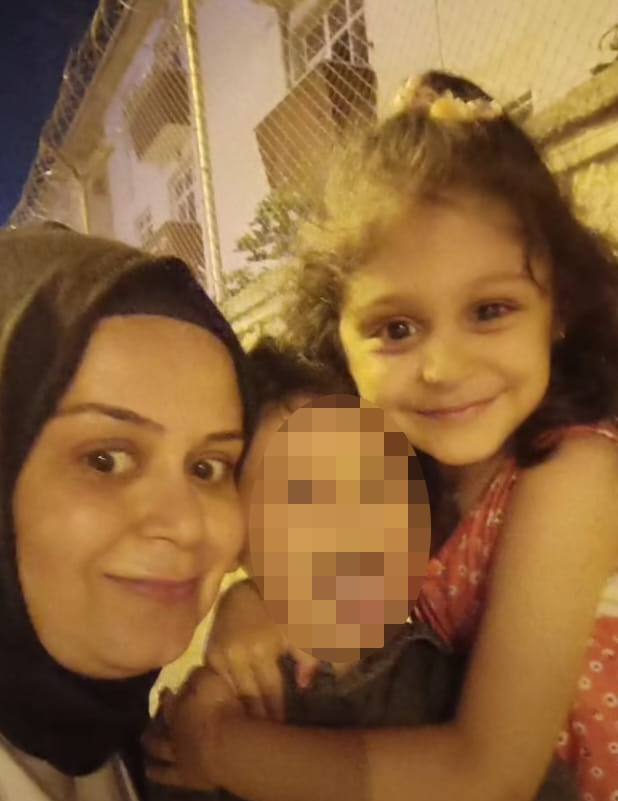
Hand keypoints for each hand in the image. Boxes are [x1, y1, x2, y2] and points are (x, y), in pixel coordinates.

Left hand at [145, 668, 243, 789]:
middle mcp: (174, 727)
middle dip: (157, 715)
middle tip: (154, 714)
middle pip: (163, 720)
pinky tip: (149, 771)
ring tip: (145, 740)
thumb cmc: (220, 708)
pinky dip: (158, 772)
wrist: (226, 746)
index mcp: (180, 704)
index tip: (167, 690)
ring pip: (159, 747)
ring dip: (152, 743)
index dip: (168, 694)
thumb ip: (198, 675)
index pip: (170, 698)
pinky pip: (167, 774)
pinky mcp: (184, 774)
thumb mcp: (210, 680)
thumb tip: (191, 672)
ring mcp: (176, 751)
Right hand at [206, 578, 318, 720]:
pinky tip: (233, 706)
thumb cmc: (282, 605)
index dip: (278, 715)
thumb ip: (308, 655)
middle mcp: (236, 656)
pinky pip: (216, 682)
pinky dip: (225, 694)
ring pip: (230, 694)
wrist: (253, 585)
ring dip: (241, 709)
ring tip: (250, 727)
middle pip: (249, 699)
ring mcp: (219, 654)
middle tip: (267, 736)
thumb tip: (305, 684)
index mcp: (261, 651)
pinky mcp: (210, 651)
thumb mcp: (301, 625)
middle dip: (259, 718)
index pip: (271, 695)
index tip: (283, 730)